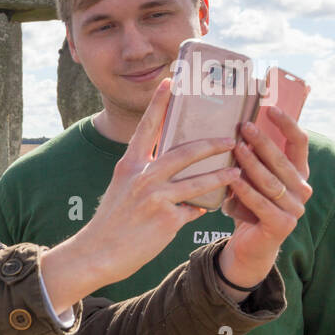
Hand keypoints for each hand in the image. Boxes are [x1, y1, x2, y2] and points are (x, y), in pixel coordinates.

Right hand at [40, 77, 240, 312]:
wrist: (96, 254)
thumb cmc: (110, 224)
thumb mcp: (122, 192)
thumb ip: (147, 180)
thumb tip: (172, 177)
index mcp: (129, 165)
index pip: (146, 128)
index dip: (159, 104)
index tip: (170, 81)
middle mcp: (142, 177)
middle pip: (184, 151)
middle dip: (211, 144)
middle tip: (231, 138)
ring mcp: (155, 197)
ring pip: (197, 181)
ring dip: (221, 175)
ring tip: (238, 171)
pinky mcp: (166, 219)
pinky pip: (193, 210)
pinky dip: (201, 209)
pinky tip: (210, 210)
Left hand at [216, 105, 310, 289]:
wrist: (250, 246)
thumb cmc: (248, 206)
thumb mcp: (252, 179)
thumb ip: (252, 159)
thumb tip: (235, 126)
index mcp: (298, 174)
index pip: (299, 143)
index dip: (287, 125)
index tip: (270, 109)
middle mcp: (302, 189)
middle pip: (282, 160)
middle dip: (262, 141)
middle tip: (244, 126)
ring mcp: (295, 208)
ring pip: (271, 181)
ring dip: (252, 163)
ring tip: (235, 148)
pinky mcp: (283, 225)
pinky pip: (261, 202)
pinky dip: (245, 190)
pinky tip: (232, 178)